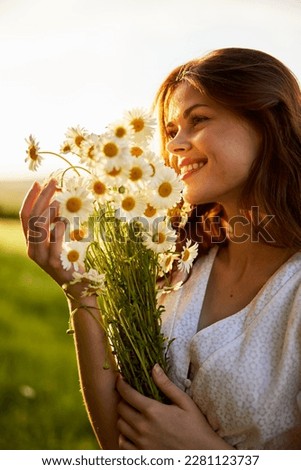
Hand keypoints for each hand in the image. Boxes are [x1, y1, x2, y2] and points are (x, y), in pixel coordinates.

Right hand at [19, 179, 83, 297]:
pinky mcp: (55, 263)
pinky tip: (65, 220)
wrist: (77, 286)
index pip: (25, 216)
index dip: (31, 198)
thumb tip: (59, 200)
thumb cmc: (70, 260)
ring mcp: (42, 257)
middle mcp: (32, 250)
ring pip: (39, 230)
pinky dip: (59, 229)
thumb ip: (55, 224)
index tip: (39, 182)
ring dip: (48, 212)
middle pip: (32, 218)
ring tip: (59, 200)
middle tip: (54, 183)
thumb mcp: (59, 240)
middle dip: (42, 198)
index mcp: (31, 242)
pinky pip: (55, 242)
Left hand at [116, 364, 229, 449]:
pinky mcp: (142, 456)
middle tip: (128, 396)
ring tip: (131, 412)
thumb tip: (154, 367)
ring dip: (123, 417)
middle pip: (121, 408)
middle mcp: (143, 427)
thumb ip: (166, 385)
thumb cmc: (196, 427)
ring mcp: (141, 443)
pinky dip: (123, 436)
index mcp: (153, 411)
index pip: (127, 394)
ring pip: (120, 426)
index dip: (120, 384)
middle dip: (122, 399)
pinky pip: (123, 444)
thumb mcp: (184, 402)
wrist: (202, 454)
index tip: (120, 379)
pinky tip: (131, 431)